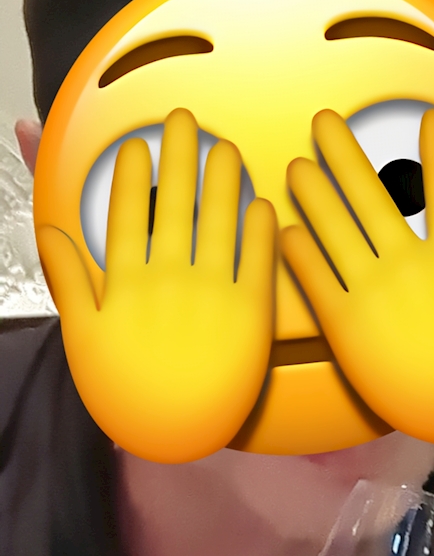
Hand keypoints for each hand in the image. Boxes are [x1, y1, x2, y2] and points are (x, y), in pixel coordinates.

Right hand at [37, 109, 275, 462]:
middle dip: (178, 157)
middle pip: (174, 206)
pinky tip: (263, 204)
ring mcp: (211, 296)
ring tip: (225, 148)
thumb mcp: (83, 337)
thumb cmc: (125, 392)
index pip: (126, 214)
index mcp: (126, 284)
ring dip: (222, 181)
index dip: (131, 176)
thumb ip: (68, 280)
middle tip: (185, 119)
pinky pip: (256, 261)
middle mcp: (168, 281)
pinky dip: (259, 231)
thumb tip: (48, 233)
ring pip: (217, 223)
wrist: (175, 435)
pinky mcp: (250, 315)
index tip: (137, 145)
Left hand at [282, 109, 433, 445]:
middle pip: (372, 199)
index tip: (430, 118)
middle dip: (346, 156)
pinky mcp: (345, 325)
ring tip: (298, 165)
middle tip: (324, 124)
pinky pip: (316, 280)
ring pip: (337, 231)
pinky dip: (300, 254)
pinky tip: (285, 231)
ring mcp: (372, 293)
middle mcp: (406, 266)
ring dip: (316, 195)